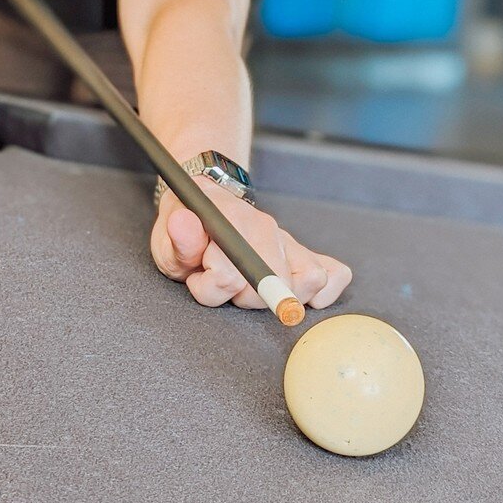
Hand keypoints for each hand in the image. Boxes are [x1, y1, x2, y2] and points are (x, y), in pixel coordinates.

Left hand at [150, 186, 351, 310]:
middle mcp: (267, 229)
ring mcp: (289, 242)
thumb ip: (178, 236)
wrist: (207, 205)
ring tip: (245, 286)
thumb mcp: (168, 235)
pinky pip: (334, 274)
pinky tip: (292, 293)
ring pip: (310, 280)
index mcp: (232, 220)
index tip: (208, 282)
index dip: (220, 282)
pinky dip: (322, 292)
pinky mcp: (306, 255)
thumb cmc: (188, 226)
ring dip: (278, 295)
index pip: (234, 268)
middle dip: (241, 296)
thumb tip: (183, 223)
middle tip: (216, 282)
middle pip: (276, 283)